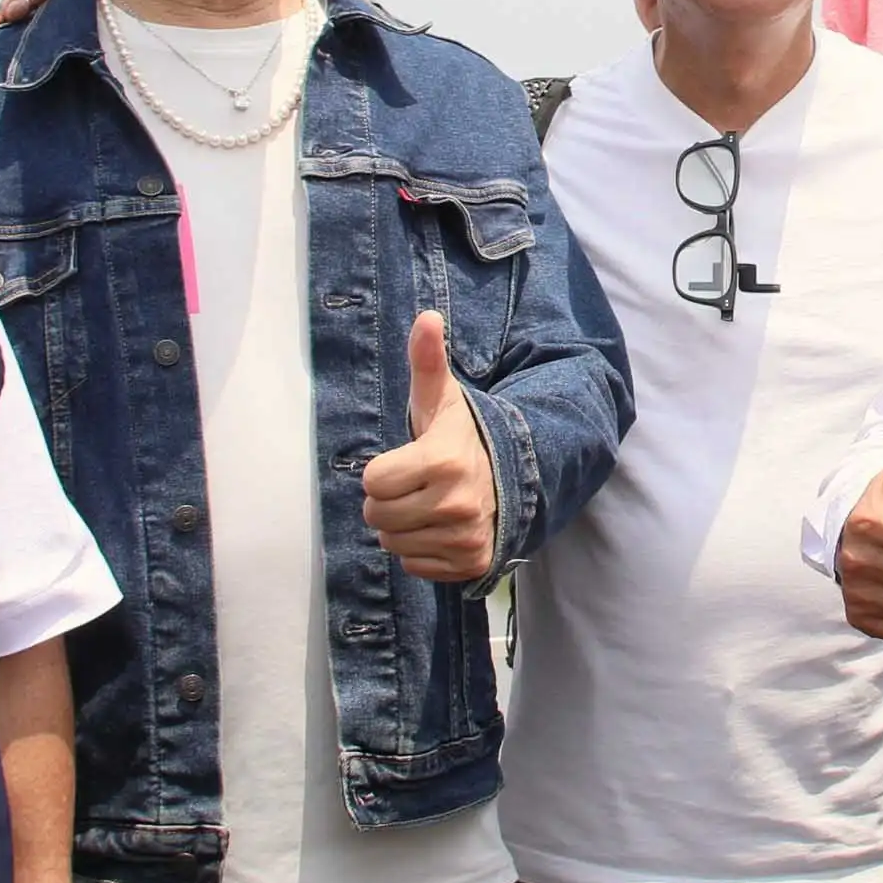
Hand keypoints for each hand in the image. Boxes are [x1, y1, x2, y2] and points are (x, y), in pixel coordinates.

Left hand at [362, 311, 498, 582]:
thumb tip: (426, 317)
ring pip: (393, 544)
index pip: (372, 482)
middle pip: (378, 517)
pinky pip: (414, 565)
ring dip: (401, 527)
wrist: (510, 476)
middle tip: (413, 485)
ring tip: (426, 506)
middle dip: (387, 501)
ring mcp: (465, 537)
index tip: (405, 461)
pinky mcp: (471, 563)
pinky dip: (420, 551)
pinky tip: (438, 528)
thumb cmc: (462, 435)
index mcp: (442, 460)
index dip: (381, 471)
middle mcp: (456, 504)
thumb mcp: (442, 399)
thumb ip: (426, 362)